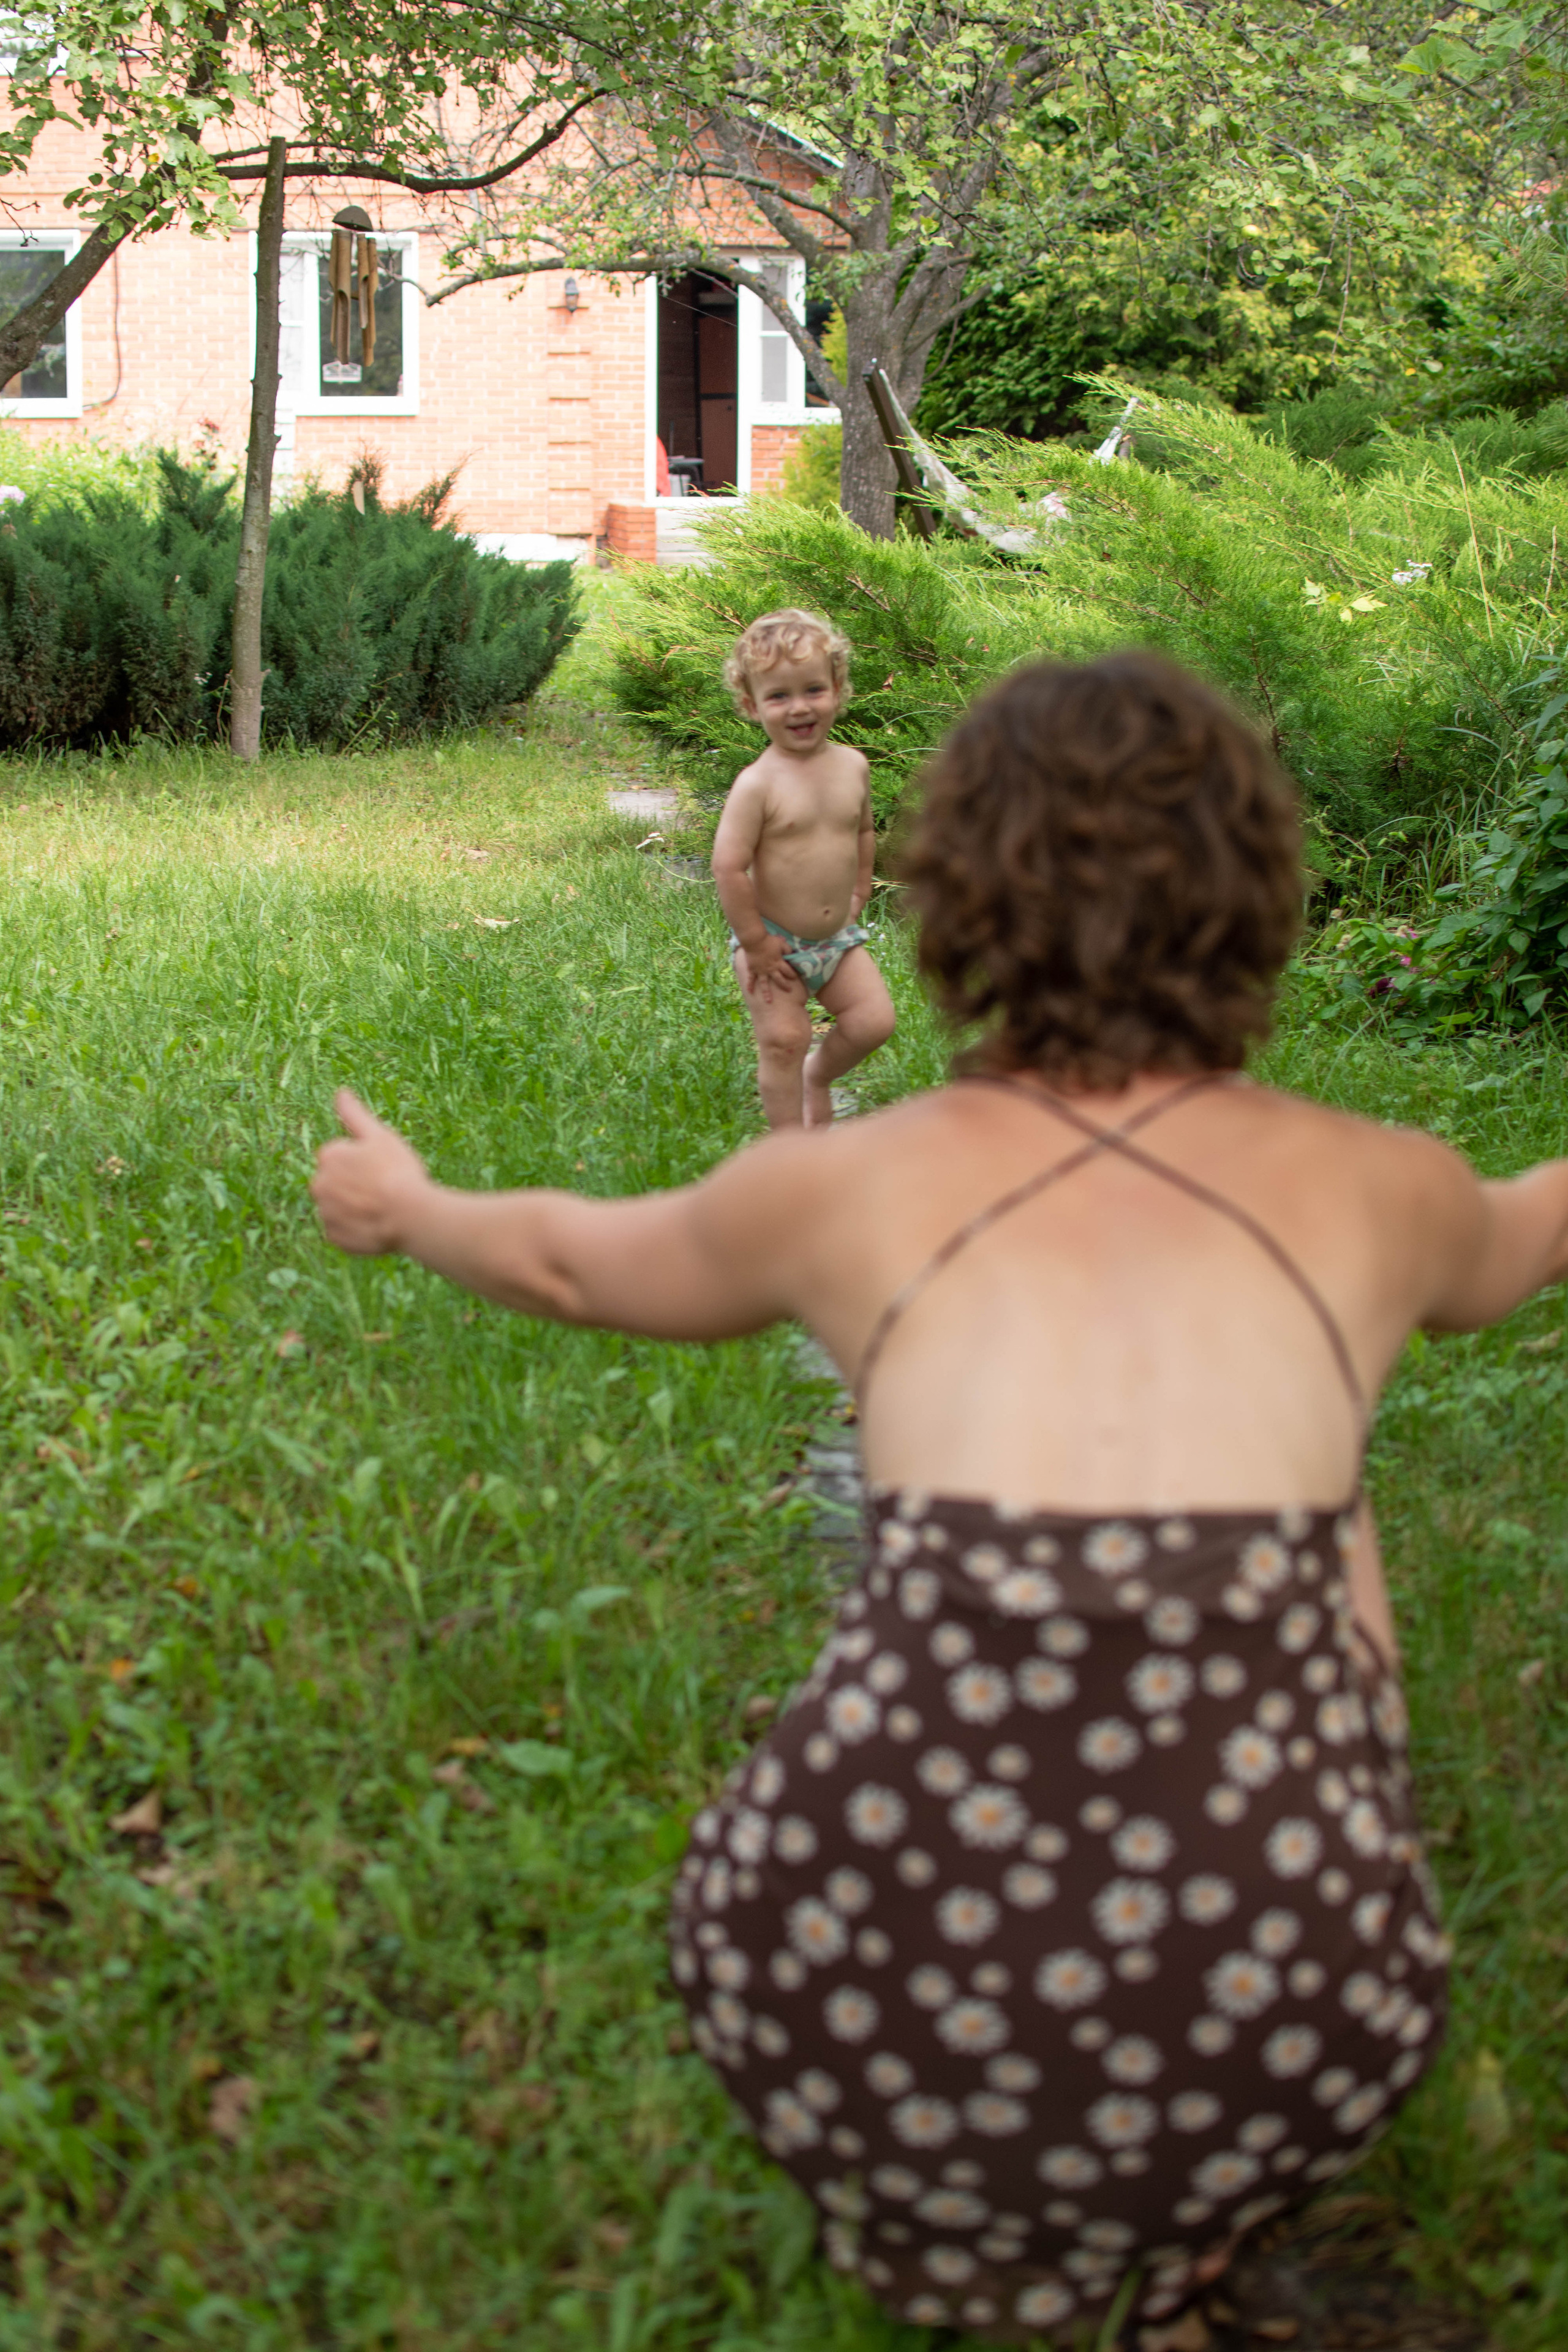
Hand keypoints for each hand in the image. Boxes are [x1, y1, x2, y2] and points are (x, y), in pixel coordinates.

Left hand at [312, 1089, 431, 1255]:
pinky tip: (376, 1224)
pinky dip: (356, 1228)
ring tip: (382, 1208)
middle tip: (382, 1188)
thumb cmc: (397, 1171)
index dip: (363, 1162)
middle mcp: (319, 1184)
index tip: (381, 1168)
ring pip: (339, 1206)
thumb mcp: (379, 1136)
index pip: (340, 1157)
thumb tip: (340, 1092)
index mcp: (328, 1157)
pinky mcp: (334, 1237)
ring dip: (355, 1207)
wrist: (409, 1215)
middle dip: (354, 1184)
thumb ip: (354, 1115)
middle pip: (336, 1182)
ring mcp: (325, 1213)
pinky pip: (343, 1230)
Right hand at [741, 933, 798, 1004]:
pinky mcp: (752, 970)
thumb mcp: (782, 943)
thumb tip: (791, 953)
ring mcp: (761, 971)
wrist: (755, 940)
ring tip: (769, 1001)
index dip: (792, 974)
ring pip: (765, 984)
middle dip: (785, 985)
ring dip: (767, 993)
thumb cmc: (769, 941)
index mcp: (778, 963)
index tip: (795, 977)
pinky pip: (751, 979)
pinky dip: (750, 985)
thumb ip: (788, 949)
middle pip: (779, 980)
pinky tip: (750, 992)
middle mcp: (770, 969)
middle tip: (789, 990)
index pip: (788, 971)